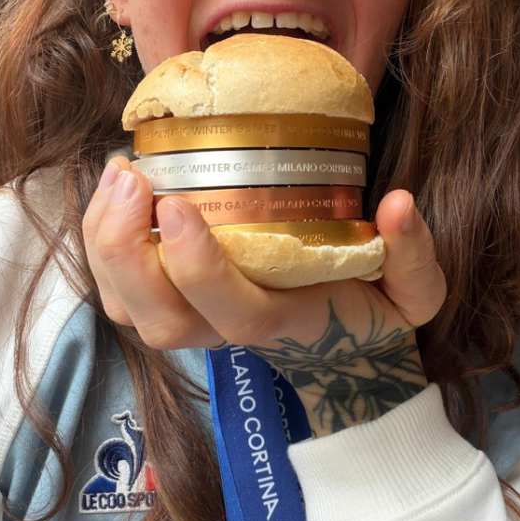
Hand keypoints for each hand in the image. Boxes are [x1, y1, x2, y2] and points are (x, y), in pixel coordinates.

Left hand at [83, 157, 445, 435]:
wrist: (343, 347)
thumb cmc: (373, 309)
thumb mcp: (416, 290)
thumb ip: (416, 256)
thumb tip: (399, 205)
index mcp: (285, 322)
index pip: (233, 311)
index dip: (198, 266)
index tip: (176, 202)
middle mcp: (228, 329)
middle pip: (158, 319)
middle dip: (127, 250)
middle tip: (129, 175)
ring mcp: (196, 321)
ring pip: (128, 307)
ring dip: (106, 243)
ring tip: (117, 173)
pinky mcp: (176, 304)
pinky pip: (122, 290)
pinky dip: (103, 243)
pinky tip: (115, 189)